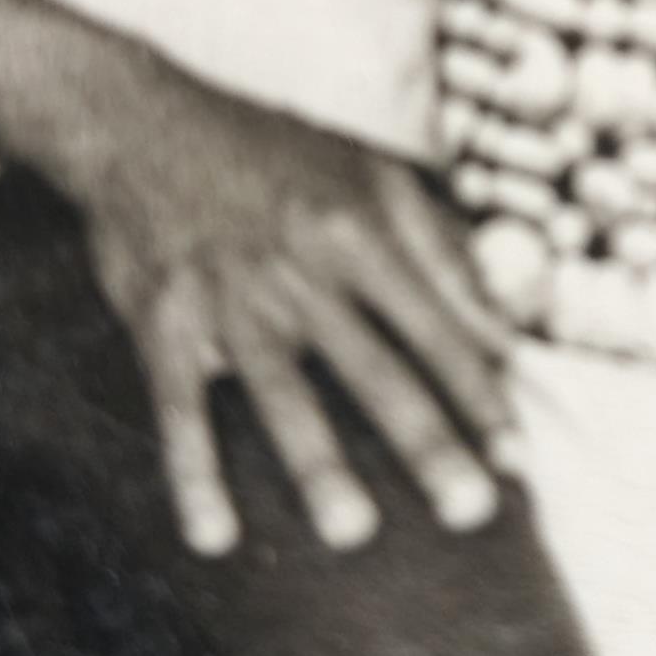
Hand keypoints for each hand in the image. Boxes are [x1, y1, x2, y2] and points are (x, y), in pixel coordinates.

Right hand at [61, 61, 514, 561]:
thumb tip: (504, 330)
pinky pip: (181, 408)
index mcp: (361, 232)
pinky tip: (213, 537)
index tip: (518, 463)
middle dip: (426, 442)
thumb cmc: (271, 154)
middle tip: (471, 511)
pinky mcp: (163, 321)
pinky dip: (194, 473)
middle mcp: (302, 271)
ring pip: (284, 394)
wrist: (137, 119)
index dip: (481, 397)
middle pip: (376, 370)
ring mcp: (230, 301)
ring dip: (317, 464)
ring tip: (353, 531)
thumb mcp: (370, 174)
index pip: (438, 328)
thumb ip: (442, 251)